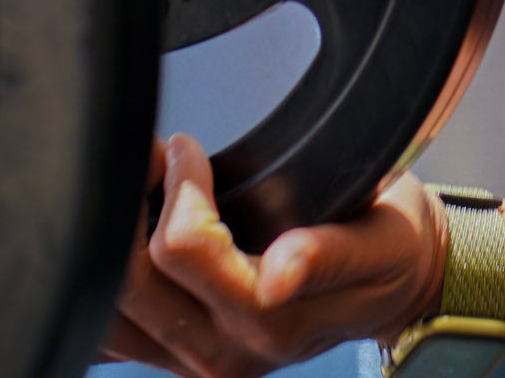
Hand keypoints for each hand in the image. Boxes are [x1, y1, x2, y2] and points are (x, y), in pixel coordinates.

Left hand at [102, 134, 448, 376]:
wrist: (395, 288)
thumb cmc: (387, 247)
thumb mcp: (378, 239)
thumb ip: (329, 255)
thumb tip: (279, 272)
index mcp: (270, 322)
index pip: (181, 249)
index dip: (179, 183)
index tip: (190, 148)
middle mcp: (223, 353)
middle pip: (130, 279)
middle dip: (134, 202)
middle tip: (155, 156)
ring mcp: (195, 362)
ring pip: (111, 309)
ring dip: (116, 241)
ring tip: (144, 191)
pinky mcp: (178, 358)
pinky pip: (115, 330)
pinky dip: (110, 279)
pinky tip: (136, 235)